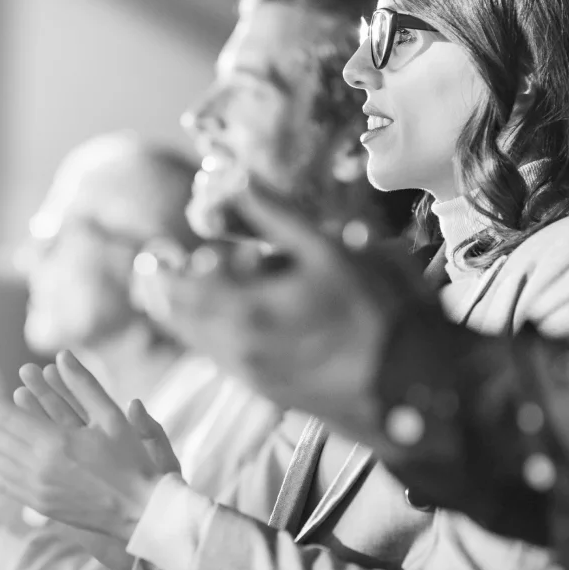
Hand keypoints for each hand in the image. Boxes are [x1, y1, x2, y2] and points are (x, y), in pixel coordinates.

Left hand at [0, 350, 175, 542]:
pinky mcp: (38, 504)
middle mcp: (37, 468)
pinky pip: (2, 482)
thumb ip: (85, 384)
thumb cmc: (132, 462)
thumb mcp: (112, 417)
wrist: (140, 512)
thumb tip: (62, 354)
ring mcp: (35, 489)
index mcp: (53, 444)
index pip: (0, 416)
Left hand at [130, 180, 422, 419]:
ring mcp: (255, 379)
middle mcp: (238, 352)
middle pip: (180, 321)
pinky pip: (227, 359)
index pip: (174, 293)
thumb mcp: (326, 251)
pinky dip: (216, 334)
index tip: (154, 252)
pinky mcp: (274, 394)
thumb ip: (272, 215)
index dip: (160, 271)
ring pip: (202, 342)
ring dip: (191, 313)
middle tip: (161, 266)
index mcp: (242, 314)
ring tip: (195, 287)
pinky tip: (235, 317)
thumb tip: (228, 175)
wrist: (415, 394)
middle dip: (167, 291)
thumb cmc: (378, 314)